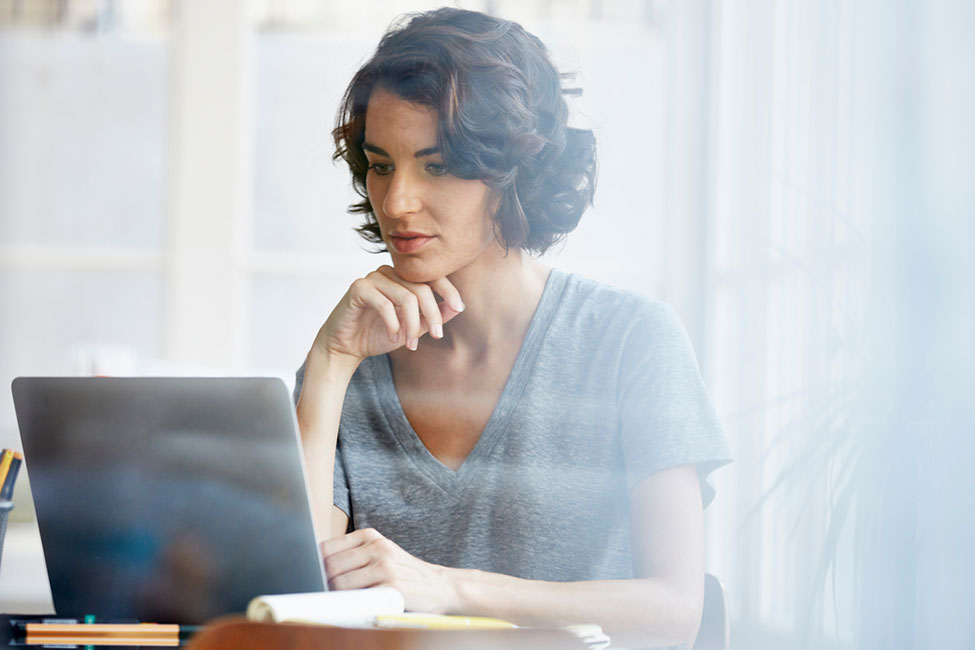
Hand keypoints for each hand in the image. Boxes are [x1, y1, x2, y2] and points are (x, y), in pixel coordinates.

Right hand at [315, 265, 464, 363]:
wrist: (346, 347)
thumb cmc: (378, 335)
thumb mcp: (413, 328)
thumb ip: (433, 317)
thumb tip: (458, 307)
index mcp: (403, 278)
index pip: (432, 277)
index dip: (448, 291)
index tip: (459, 308)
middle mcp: (389, 273)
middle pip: (422, 289)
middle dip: (432, 315)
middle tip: (436, 336)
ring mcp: (373, 278)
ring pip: (406, 297)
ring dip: (412, 325)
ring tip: (410, 343)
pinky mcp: (358, 288)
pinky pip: (385, 304)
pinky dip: (394, 324)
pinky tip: (394, 337)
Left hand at [321, 528, 455, 613]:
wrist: (441, 586)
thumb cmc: (405, 572)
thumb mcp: (381, 553)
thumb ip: (354, 555)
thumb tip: (316, 568)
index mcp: (370, 536)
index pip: (327, 547)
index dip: (312, 564)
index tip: (307, 576)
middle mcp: (377, 547)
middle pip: (331, 565)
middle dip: (320, 582)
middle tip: (317, 594)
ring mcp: (385, 566)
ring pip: (340, 582)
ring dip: (331, 595)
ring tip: (332, 603)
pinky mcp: (391, 588)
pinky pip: (358, 598)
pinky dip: (348, 605)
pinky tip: (349, 608)